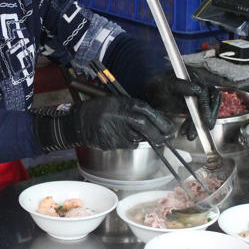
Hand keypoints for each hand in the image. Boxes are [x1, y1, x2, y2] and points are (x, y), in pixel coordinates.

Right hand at [33, 96, 174, 151]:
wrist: (77, 121)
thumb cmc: (99, 110)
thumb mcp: (117, 103)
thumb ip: (135, 110)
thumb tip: (158, 120)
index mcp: (123, 103)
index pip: (148, 112)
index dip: (162, 121)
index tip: (170, 128)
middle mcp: (119, 115)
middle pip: (144, 126)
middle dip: (157, 134)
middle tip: (163, 139)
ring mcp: (113, 130)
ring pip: (136, 138)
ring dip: (140, 139)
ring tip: (129, 133)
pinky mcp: (109, 142)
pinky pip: (126, 145)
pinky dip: (127, 143)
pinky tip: (117, 136)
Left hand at [145, 71, 220, 139]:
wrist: (151, 94)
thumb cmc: (156, 86)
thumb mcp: (164, 85)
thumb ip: (179, 85)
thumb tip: (197, 90)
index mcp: (193, 77)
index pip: (205, 92)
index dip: (206, 107)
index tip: (206, 119)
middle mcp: (198, 84)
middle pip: (211, 101)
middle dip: (208, 116)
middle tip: (206, 127)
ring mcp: (198, 95)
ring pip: (206, 110)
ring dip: (200, 123)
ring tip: (191, 134)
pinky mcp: (195, 105)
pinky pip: (198, 115)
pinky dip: (193, 124)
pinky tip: (186, 130)